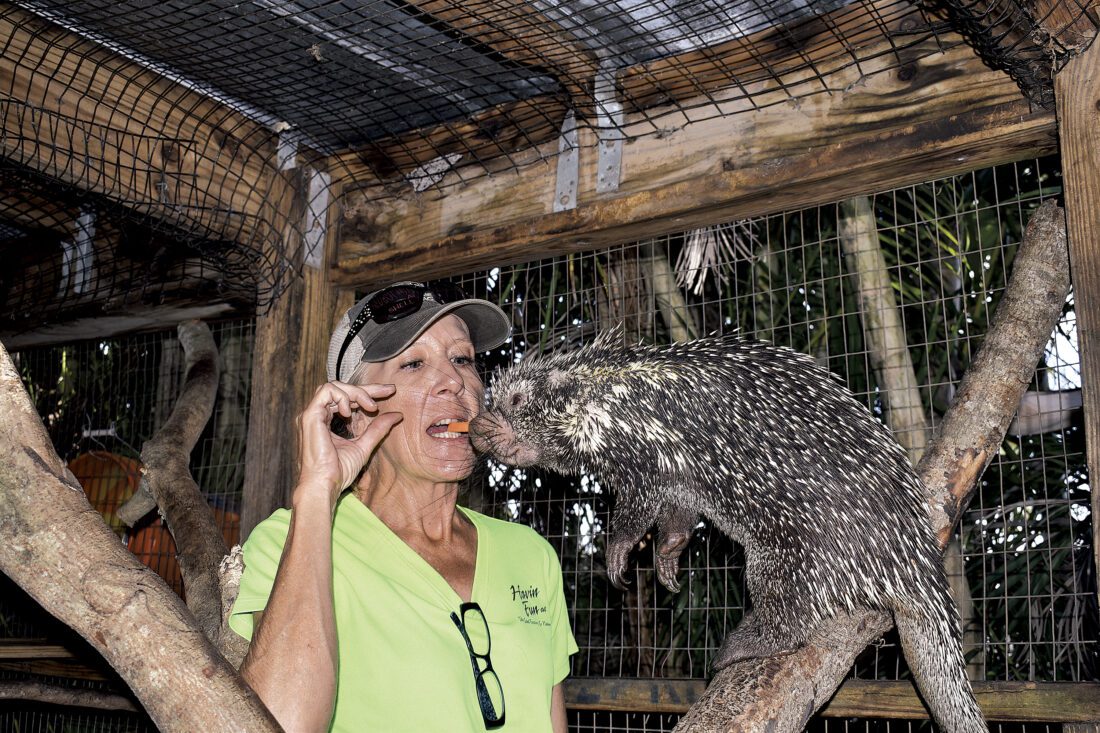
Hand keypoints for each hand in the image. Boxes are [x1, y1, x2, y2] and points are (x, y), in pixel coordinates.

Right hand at [294, 381, 402, 507]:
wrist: (324, 485)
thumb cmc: (339, 472)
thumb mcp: (364, 446)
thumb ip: (377, 429)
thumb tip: (397, 415)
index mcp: (325, 421)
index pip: (346, 398)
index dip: (368, 392)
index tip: (389, 392)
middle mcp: (317, 415)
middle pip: (341, 388)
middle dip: (367, 388)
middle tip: (389, 391)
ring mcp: (312, 414)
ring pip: (333, 386)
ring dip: (356, 392)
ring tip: (371, 407)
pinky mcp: (310, 416)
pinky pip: (326, 392)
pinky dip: (343, 397)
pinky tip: (351, 413)